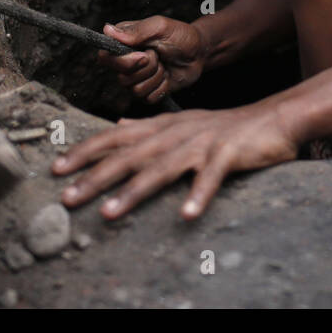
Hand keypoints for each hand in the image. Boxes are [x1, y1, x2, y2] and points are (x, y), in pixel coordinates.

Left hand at [52, 104, 299, 219]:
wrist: (275, 117)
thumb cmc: (227, 126)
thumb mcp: (183, 122)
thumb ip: (149, 126)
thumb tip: (119, 124)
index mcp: (163, 126)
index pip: (116, 136)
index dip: (86, 151)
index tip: (56, 169)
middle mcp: (176, 132)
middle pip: (130, 155)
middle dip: (96, 176)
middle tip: (67, 197)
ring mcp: (202, 143)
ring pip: (162, 167)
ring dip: (134, 191)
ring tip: (110, 213)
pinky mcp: (228, 154)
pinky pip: (211, 177)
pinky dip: (198, 194)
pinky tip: (186, 215)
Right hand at [97, 16, 207, 102]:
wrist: (198, 53)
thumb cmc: (180, 36)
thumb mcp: (160, 27)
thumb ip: (136, 30)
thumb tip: (107, 30)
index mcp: (123, 43)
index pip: (105, 58)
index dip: (122, 61)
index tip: (143, 55)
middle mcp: (125, 62)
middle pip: (122, 78)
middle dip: (147, 68)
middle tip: (158, 56)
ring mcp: (135, 79)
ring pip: (135, 90)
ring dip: (156, 77)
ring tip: (164, 65)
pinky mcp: (147, 92)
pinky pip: (148, 98)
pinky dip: (162, 87)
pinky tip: (167, 76)